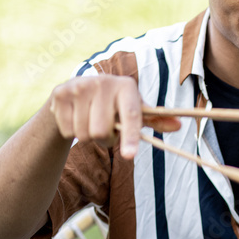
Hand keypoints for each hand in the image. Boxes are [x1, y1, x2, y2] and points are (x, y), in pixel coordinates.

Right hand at [48, 74, 179, 158]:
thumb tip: (179, 126)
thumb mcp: (134, 109)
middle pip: (102, 131)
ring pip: (84, 134)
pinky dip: (72, 132)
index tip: (129, 156)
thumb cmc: (114, 105)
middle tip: (106, 130)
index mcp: (126, 86)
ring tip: (91, 123)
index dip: (131, 137)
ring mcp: (79, 86)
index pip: (131, 116)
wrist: (75, 92)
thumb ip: (155, 119)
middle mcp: (103, 82)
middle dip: (105, 139)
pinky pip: (68, 130)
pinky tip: (76, 118)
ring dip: (89, 137)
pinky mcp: (60, 93)